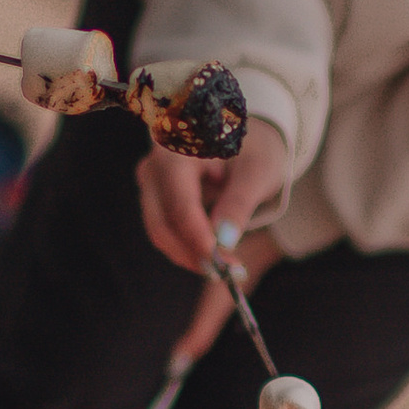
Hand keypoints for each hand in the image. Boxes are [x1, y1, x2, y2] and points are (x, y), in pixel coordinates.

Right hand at [136, 111, 288, 276]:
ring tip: (230, 266)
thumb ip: (239, 204)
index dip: (198, 238)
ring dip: (192, 254)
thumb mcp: (258, 172)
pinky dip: (189, 247)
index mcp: (178, 147)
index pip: (180, 203)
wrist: (241, 135)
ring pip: (161, 231)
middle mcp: (154, 164)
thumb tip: (223, 242)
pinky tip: (216, 252)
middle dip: (195, 253)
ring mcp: (151, 182)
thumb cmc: (253, 149)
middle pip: (162, 222)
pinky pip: (165, 230)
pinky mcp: (155, 198)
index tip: (222, 265)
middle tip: (231, 273)